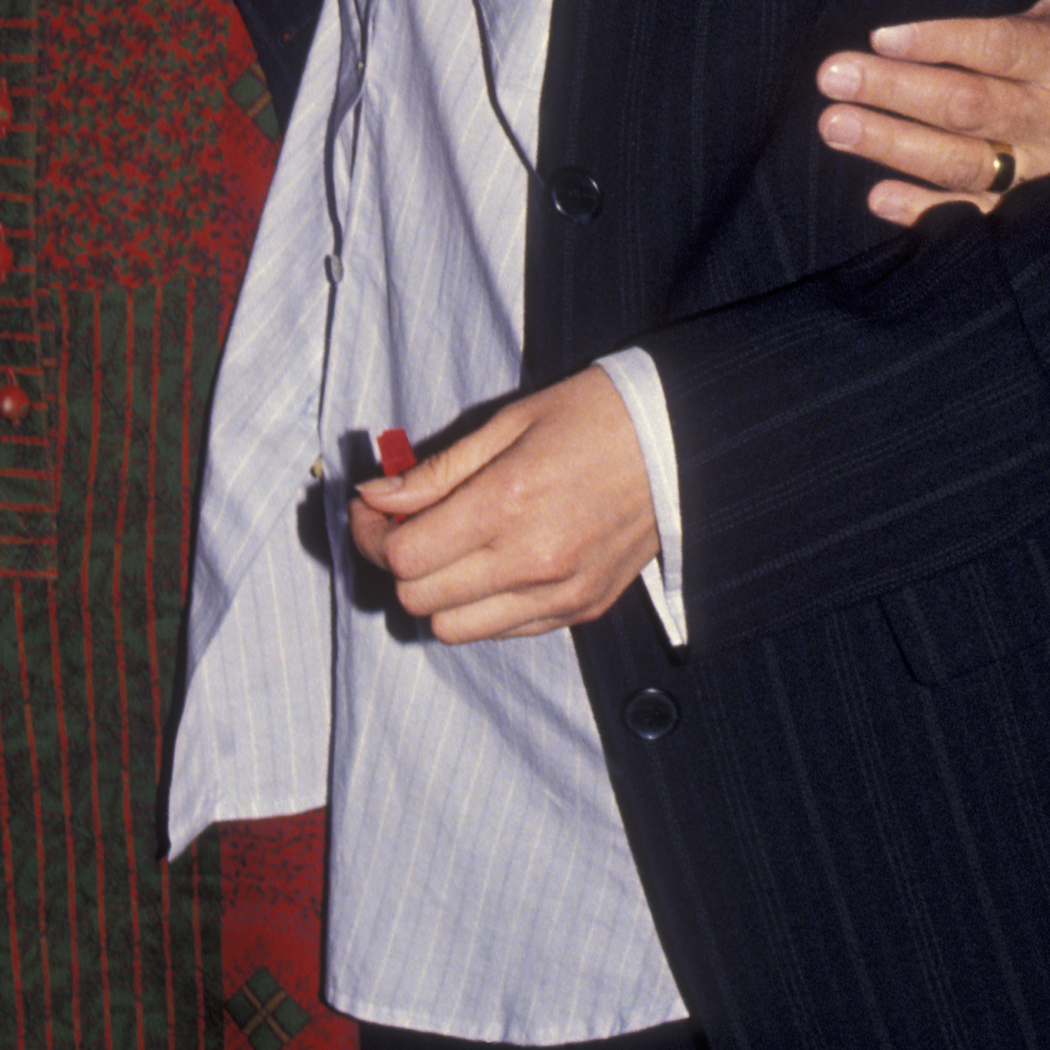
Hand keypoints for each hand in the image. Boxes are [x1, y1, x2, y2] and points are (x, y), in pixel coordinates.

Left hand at [348, 366, 657, 643]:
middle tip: (403, 526)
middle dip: (398, 564)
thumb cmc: (591, 417)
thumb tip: (374, 496)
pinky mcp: (582, 609)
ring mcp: (561, 593)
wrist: (677, 439)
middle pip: (419, 600)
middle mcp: (532, 561)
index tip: (372, 509)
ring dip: (437, 594)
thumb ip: (435, 471)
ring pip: (455, 629)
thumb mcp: (507, 424)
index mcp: (506, 503)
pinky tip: (491, 564)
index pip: (404, 556)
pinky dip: (482, 607)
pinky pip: (504, 632)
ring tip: (449, 549)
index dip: (372, 535)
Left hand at [816, 0, 1049, 225]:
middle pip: (968, 104)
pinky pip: (977, 215)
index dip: (939, 42)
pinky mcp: (1034, 211)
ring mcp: (1045, 169)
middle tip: (832, 76)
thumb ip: (1018, 0)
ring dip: (894, 144)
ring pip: (963, 161)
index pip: (998, 47)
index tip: (879, 36)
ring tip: (834, 125)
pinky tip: (877, 197)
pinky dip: (926, 211)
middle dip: (894, 89)